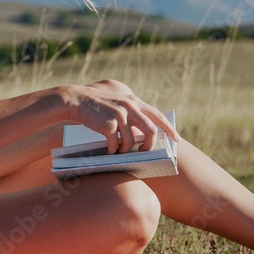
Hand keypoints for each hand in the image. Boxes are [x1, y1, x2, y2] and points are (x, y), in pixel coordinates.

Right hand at [62, 82, 179, 154]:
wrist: (76, 100)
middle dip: (149, 146)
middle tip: (144, 153)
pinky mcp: (108, 124)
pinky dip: (113, 151)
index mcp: (134, 101)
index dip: (169, 128)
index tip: (176, 139)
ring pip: (131, 141)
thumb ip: (131, 112)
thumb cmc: (97, 106)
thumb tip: (143, 133)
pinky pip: (115, 144)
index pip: (157, 115)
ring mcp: (119, 115)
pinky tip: (109, 151)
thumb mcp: (118, 103)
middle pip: (150, 130)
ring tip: (119, 152)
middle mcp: (130, 106)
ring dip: (125, 150)